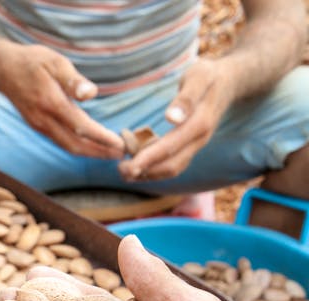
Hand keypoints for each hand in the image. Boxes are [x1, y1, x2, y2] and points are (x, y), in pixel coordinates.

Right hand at [0, 42, 124, 158]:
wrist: (2, 70)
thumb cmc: (32, 62)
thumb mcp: (55, 62)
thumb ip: (73, 81)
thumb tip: (91, 94)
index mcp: (51, 103)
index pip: (80, 126)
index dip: (101, 138)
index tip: (118, 143)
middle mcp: (44, 120)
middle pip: (74, 145)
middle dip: (98, 152)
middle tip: (120, 154)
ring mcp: (39, 125)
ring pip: (67, 146)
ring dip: (90, 152)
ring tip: (110, 153)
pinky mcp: (37, 126)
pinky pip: (60, 142)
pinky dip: (78, 147)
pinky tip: (90, 145)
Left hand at [119, 59, 233, 180]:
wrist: (230, 81)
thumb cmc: (209, 76)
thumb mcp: (198, 77)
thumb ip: (186, 98)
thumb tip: (172, 118)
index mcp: (200, 124)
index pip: (171, 147)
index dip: (149, 159)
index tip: (129, 165)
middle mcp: (199, 139)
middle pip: (172, 165)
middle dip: (146, 171)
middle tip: (120, 170)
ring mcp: (196, 145)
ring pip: (173, 168)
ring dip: (148, 174)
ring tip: (124, 172)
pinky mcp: (191, 145)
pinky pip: (174, 163)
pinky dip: (155, 168)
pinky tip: (137, 165)